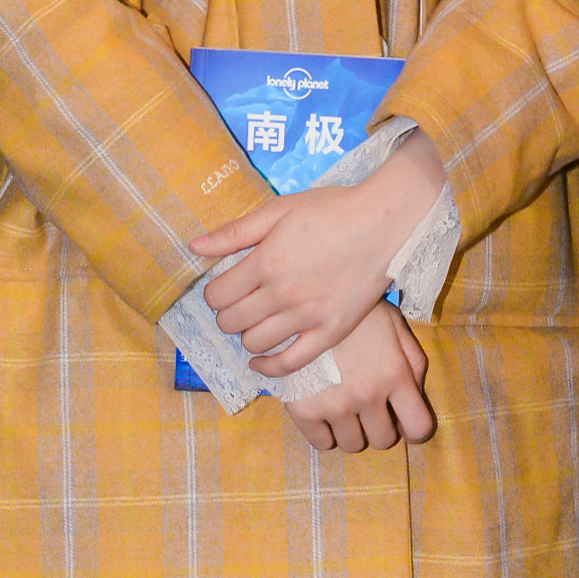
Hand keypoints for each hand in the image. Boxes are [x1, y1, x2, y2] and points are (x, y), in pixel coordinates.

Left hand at [192, 129, 447, 374]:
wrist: (385, 223)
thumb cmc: (332, 210)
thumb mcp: (280, 209)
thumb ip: (235, 232)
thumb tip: (194, 246)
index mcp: (267, 261)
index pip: (218, 295)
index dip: (215, 293)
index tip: (225, 287)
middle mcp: (282, 293)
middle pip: (232, 321)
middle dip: (228, 314)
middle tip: (239, 303)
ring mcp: (307, 317)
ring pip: (255, 343)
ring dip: (246, 335)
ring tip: (255, 322)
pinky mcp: (330, 332)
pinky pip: (290, 363)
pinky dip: (269, 367)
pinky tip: (262, 361)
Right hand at [280, 303, 435, 453]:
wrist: (304, 297)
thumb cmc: (355, 311)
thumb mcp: (394, 324)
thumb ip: (414, 360)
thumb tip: (416, 395)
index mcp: (394, 374)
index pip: (418, 428)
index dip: (415, 428)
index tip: (404, 420)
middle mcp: (367, 394)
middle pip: (383, 440)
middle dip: (380, 425)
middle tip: (369, 405)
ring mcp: (334, 404)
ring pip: (352, 445)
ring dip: (353, 430)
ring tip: (346, 404)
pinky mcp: (303, 409)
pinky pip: (321, 443)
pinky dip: (325, 432)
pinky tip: (325, 408)